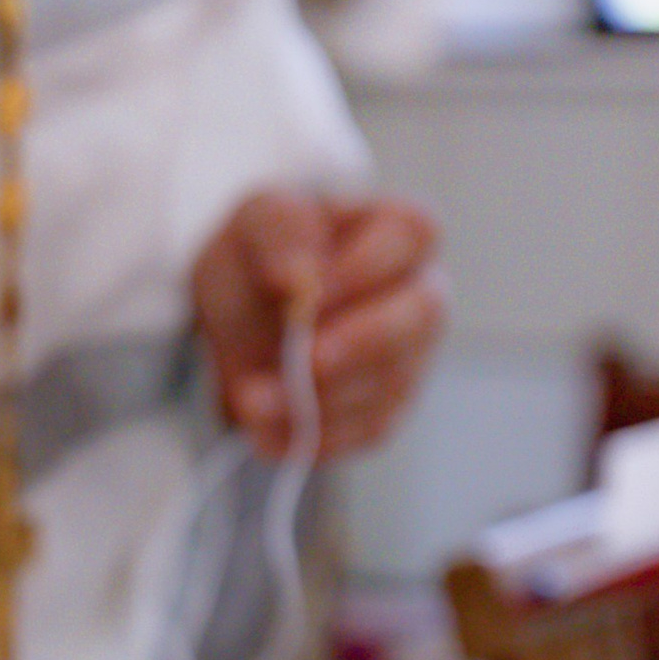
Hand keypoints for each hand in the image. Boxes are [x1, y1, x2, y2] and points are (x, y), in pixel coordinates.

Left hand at [191, 186, 445, 462]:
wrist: (237, 320)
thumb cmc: (263, 256)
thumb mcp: (256, 224)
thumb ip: (281, 233)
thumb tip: (301, 280)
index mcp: (398, 231)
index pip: (411, 236)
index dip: (364, 270)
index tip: (309, 296)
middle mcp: (419, 294)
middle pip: (421, 318)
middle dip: (359, 345)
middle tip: (304, 362)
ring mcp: (409, 357)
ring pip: (389, 383)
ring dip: (320, 398)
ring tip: (250, 400)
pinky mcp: (384, 410)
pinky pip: (365, 431)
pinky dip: (313, 435)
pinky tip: (264, 431)